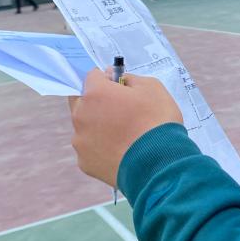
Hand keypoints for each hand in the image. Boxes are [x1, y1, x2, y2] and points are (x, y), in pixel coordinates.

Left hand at [68, 70, 182, 186]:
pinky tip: (122, 153)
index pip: (93, 76)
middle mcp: (81, 115)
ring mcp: (80, 141)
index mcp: (95, 93)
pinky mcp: (85, 163)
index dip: (107, 80)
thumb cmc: (157, 121)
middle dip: (97, 103)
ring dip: (99, 127)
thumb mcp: (152, 87)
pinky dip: (102, 149)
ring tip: (124, 137)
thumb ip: (130, 79)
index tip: (120, 88)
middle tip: (121, 112)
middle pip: (83, 102)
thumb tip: (119, 80)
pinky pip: (91, 150)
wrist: (159, 164)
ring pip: (86, 128)